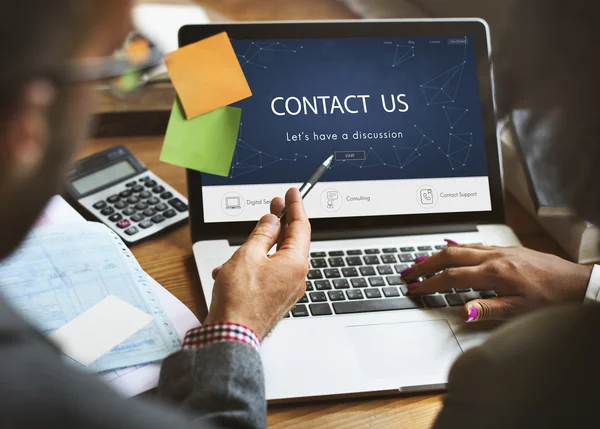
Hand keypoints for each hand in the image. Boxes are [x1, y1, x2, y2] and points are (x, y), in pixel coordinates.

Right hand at [204, 188, 310, 339]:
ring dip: (257, 250)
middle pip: (291, 242)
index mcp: (295, 263)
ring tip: (237, 251)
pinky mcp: (275, 299)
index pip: (301, 226)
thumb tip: (272, 221)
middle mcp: (296, 277)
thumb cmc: (239, 301)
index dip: (295, 206)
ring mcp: (287, 290)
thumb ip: (262, 234)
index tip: (292, 193)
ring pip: (275, 259)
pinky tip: (231, 271)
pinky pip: (268, 274)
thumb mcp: (248, 255)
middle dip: (278, 224)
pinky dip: (252, 268)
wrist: (231, 336)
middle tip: (274, 206)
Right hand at [402, 241, 592, 322]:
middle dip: (424, 263)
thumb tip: (462, 310)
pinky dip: (456, 246)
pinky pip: (474, 244)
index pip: (452, 277)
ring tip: (420, 260)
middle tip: (407, 271)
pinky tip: (450, 247)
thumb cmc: (552, 299)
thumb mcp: (520, 311)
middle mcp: (494, 257)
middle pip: (449, 255)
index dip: (429, 283)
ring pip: (460, 247)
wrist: (578, 284)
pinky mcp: (506, 249)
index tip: (414, 288)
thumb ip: (488, 309)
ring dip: (437, 254)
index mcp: (495, 273)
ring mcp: (500, 250)